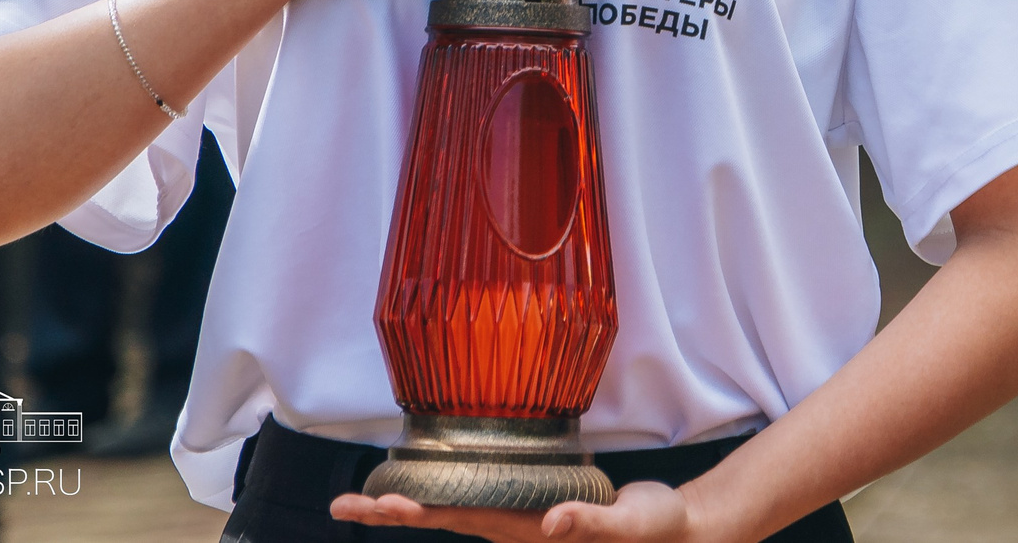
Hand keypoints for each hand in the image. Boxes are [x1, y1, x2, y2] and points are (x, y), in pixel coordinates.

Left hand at [331, 480, 691, 539]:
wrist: (674, 533)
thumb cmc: (654, 529)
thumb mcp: (629, 525)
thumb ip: (590, 524)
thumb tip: (549, 523)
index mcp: (529, 531)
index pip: (462, 518)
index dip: (420, 509)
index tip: (380, 503)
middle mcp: (515, 527)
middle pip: (444, 516)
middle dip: (393, 511)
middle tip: (343, 505)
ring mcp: (521, 518)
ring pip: (456, 509)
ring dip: (410, 504)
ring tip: (366, 500)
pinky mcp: (534, 504)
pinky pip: (481, 498)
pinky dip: (448, 491)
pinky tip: (430, 484)